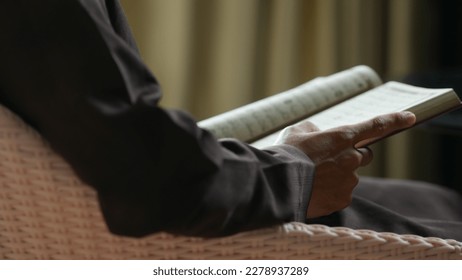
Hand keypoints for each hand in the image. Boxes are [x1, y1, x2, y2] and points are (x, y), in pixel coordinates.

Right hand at [275, 111, 415, 217]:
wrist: (277, 183)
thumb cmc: (285, 154)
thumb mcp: (296, 132)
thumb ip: (314, 130)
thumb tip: (318, 134)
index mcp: (343, 137)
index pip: (376, 125)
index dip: (395, 120)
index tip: (411, 117)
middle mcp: (352, 158)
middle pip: (365, 155)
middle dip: (353, 155)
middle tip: (332, 159)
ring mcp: (349, 181)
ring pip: (350, 176)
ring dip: (338, 175)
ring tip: (314, 177)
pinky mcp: (342, 199)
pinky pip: (342, 193)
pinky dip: (332, 191)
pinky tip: (314, 190)